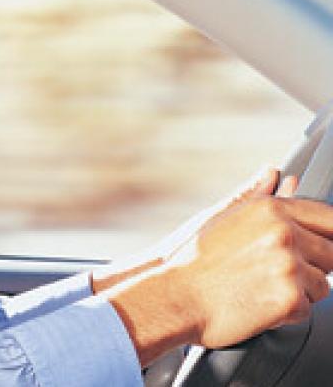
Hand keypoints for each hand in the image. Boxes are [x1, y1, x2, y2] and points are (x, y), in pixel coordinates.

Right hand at [105, 169, 332, 364]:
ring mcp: (289, 267)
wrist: (171, 297)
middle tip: (273, 273)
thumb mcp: (220, 217)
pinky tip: (258, 305)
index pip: (329, 218)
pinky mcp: (290, 300)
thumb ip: (255, 195)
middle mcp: (284, 234)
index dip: (327, 235)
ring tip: (260, 289)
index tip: (317, 247)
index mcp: (270, 210)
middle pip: (332, 254)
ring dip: (299, 292)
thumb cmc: (189, 260)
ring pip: (322, 285)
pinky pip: (308, 310)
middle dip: (310, 266)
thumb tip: (273, 173)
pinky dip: (286, 314)